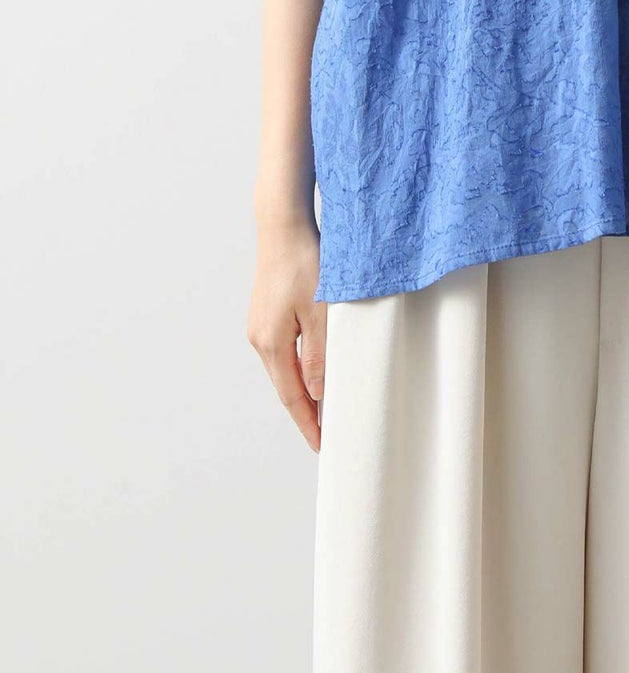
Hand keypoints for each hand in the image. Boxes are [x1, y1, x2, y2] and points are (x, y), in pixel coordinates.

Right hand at [246, 213, 325, 451]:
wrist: (283, 227)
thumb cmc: (305, 264)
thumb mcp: (321, 312)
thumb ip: (319, 355)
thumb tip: (316, 394)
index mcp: (272, 343)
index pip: (292, 396)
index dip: (307, 422)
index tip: (321, 445)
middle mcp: (260, 338)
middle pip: (285, 386)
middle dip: (304, 412)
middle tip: (324, 435)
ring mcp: (260, 325)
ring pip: (284, 368)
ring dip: (302, 389)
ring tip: (322, 409)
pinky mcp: (267, 313)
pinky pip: (284, 351)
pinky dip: (298, 367)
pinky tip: (312, 370)